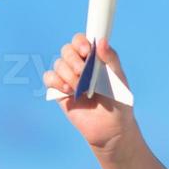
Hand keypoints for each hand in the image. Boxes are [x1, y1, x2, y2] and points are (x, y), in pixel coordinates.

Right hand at [43, 33, 139, 159]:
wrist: (111, 128)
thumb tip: (101, 41)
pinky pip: (49, 78)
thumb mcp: (119, 79)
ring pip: (58, 64)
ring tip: (79, 87)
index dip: (80, 42)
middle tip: (83, 72)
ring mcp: (69, 78)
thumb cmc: (118, 102)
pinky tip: (68, 91)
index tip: (87, 50)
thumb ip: (111, 59)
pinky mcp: (60, 91)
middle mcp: (80, 65)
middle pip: (67, 50)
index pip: (81, 40)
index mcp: (94, 58)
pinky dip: (56, 81)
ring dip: (67, 73)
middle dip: (74, 60)